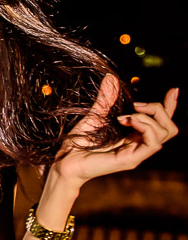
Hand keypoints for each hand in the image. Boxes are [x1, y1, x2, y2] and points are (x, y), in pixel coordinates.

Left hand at [51, 76, 178, 185]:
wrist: (65, 161)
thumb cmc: (79, 142)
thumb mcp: (94, 115)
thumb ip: (106, 99)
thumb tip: (111, 78)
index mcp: (134, 135)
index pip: (161, 122)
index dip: (170, 106)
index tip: (173, 90)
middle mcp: (140, 145)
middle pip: (169, 128)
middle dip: (159, 109)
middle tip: (136, 104)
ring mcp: (137, 153)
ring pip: (164, 133)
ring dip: (148, 117)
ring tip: (126, 115)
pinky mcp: (131, 160)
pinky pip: (153, 143)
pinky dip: (144, 127)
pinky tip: (126, 120)